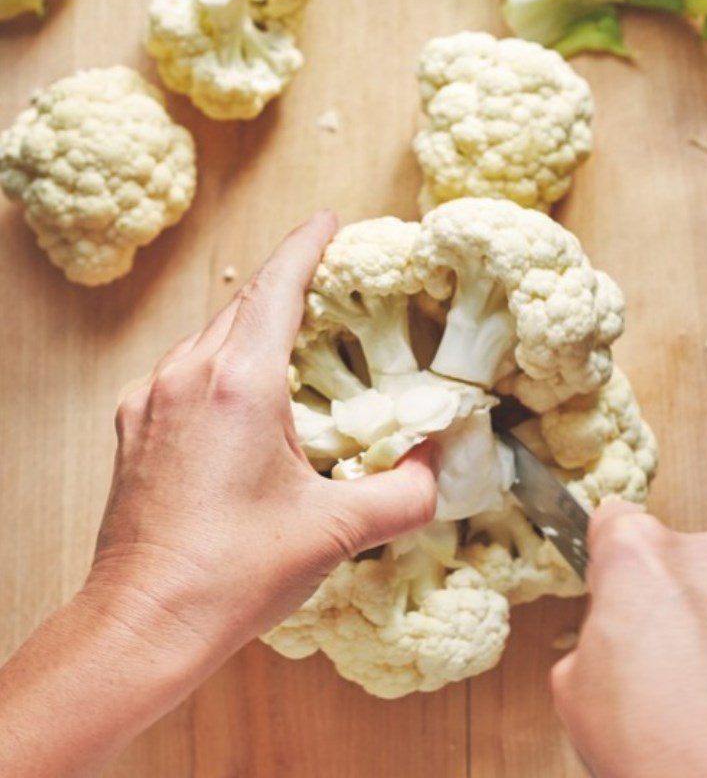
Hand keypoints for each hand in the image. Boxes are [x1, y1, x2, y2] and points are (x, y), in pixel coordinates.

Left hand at [0, 212, 437, 777]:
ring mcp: (151, 398)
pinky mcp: (133, 424)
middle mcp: (187, 376)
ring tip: (294, 348)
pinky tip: (244, 402)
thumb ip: (405, 494)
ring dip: (253, 331)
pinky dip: (221, 366)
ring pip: (212, 338)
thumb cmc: (231, 575)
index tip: (329, 221)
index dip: (307, 245)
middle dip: (287, 288)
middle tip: (328, 289)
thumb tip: (437, 469)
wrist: (144, 621)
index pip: (277, 287)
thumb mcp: (335, 533)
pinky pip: (185, 371)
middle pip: (245, 306)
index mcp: (238, 385)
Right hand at [551, 501, 706, 777]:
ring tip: (694, 679)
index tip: (605, 577)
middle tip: (644, 646)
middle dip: (655, 589)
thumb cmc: (655, 742)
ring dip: (703, 614)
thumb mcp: (571, 685)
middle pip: (666, 552)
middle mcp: (700, 554)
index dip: (604, 552)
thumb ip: (590, 634)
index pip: (611, 517)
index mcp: (635, 554)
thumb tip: (608, 642)